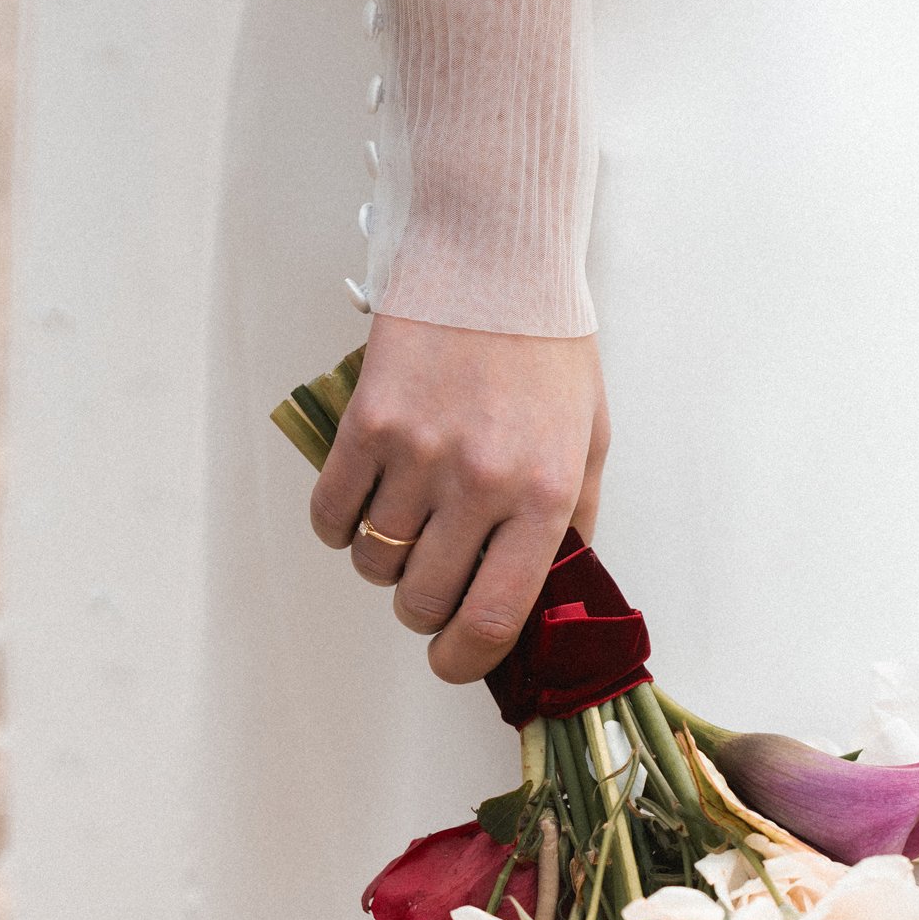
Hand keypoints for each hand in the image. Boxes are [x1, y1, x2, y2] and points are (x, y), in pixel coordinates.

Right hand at [309, 314, 610, 682]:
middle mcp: (480, 483)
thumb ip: (572, 520)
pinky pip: (331, 514)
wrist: (496, 258)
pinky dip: (338, 527)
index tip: (453, 661)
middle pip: (422, 601)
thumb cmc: (548, 347)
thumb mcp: (588, 439)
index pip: (493, 619)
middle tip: (429, 584)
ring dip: (382, 564)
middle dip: (420, 610)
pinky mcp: (368, 423)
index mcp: (541, 496)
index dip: (464, 661)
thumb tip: (549, 592)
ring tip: (402, 530)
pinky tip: (359, 506)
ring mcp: (419, 454)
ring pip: (373, 562)